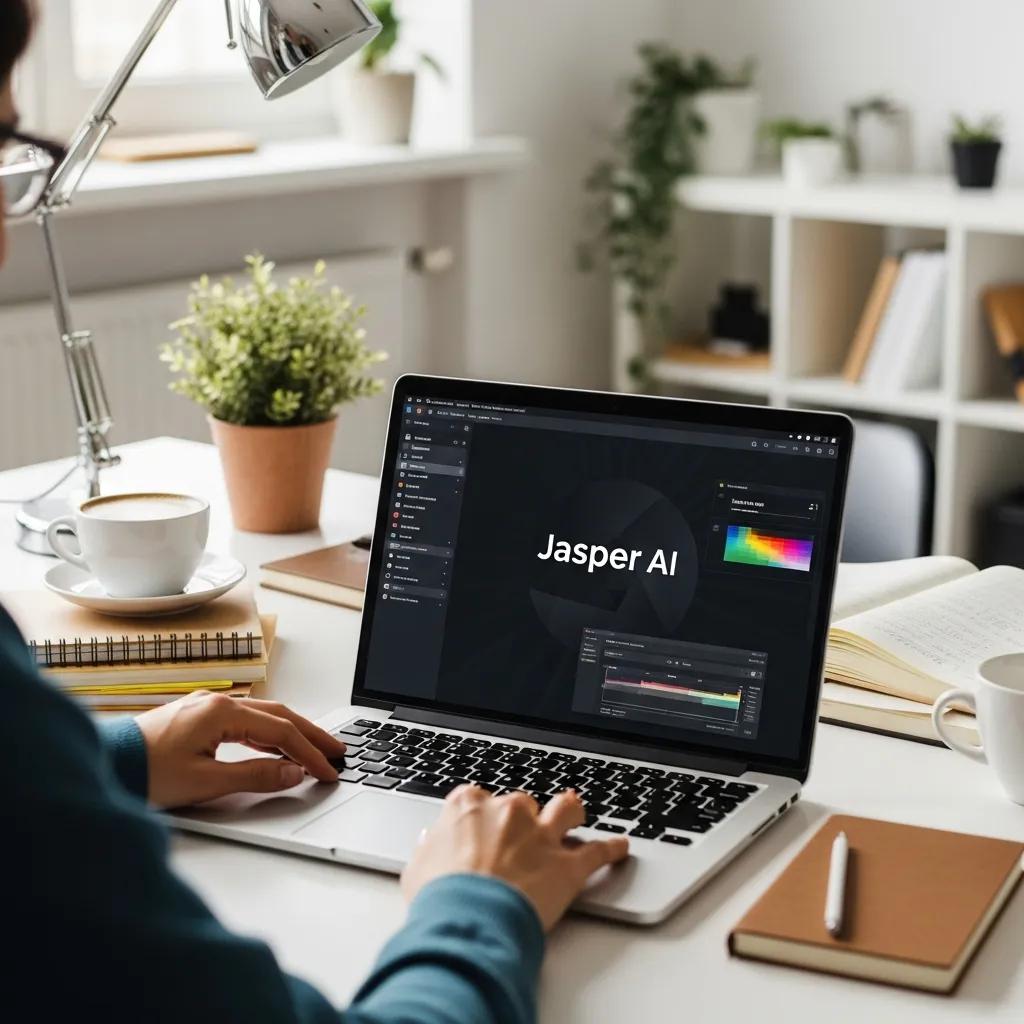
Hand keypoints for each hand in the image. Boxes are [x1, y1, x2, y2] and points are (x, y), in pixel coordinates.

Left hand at [134, 691, 345, 808]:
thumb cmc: (145, 773)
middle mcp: (217, 702)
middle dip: (311, 734)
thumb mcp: (206, 782)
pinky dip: (268, 734)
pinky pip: (245, 720)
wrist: (103, 765)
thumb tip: (293, 772)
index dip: (309, 752)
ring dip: (292, 732)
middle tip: (338, 751)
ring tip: (314, 749)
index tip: (328, 771)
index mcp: (221, 712)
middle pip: (279, 715)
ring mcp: (206, 707)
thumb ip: (255, 775)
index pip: (280, 731)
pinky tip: (276, 747)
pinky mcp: (197, 718)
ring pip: (263, 716)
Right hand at [402, 786, 628, 930]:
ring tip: (575, 814)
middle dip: (524, 819)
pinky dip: (611, 849)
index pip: (479, 799)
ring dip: (571, 813)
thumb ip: (429, 849)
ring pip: (566, 809)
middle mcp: (509, 813)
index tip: (484, 827)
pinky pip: (598, 852)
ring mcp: (541, 836)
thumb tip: (432, 845)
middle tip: (522, 837)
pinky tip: (620, 848)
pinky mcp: (567, 864)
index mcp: (469, 808)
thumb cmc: (440, 899)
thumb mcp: (418, 869)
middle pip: (523, 804)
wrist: (468, 923)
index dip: (483, 815)